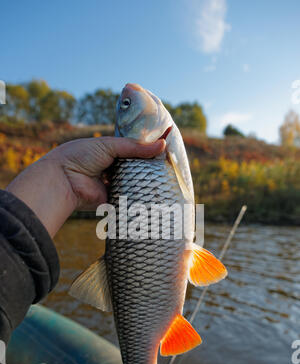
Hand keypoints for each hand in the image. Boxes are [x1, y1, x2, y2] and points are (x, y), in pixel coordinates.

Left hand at [6, 136, 165, 236]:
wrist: (63, 180)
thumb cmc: (81, 156)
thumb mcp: (109, 145)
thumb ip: (135, 147)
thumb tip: (163, 145)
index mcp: (110, 152)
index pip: (134, 151)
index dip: (148, 150)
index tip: (166, 149)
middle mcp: (113, 168)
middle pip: (137, 168)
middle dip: (150, 168)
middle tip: (170, 166)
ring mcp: (114, 185)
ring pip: (135, 184)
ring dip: (146, 183)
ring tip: (168, 180)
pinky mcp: (113, 200)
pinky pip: (129, 199)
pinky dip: (139, 197)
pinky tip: (156, 195)